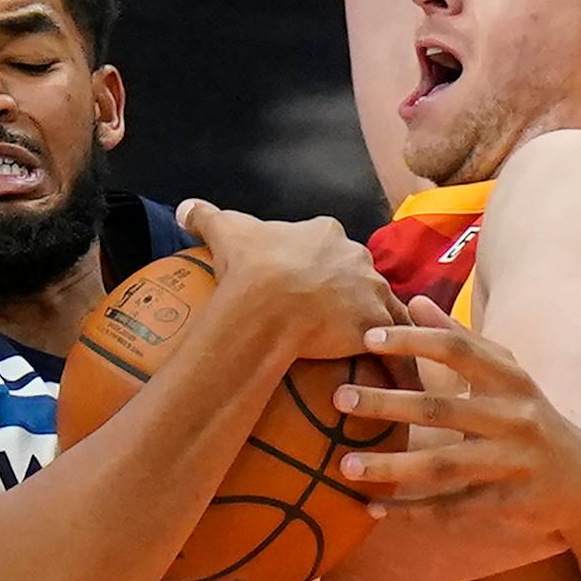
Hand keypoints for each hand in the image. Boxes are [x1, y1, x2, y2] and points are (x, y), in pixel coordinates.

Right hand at [176, 199, 401, 359]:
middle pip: (360, 274)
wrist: (266, 305)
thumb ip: (205, 216)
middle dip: (353, 290)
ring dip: (378, 321)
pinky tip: (392, 372)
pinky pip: (395, 344)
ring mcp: (372, 290)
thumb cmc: (248, 268)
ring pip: (383, 305)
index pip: (331, 244)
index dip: (321, 261)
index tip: (309, 279)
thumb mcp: (224, 232)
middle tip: (334, 315)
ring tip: (368, 343)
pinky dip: (396, 356)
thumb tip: (183, 207)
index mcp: (325, 234)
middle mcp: (356, 257)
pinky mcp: (378, 325)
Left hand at [332, 298, 580, 539]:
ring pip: (444, 465)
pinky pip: (452, 509)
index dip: (413, 341)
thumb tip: (415, 300)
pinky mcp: (509, 504)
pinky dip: (412, 512)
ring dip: (391, 466)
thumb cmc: (531, 420)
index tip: (368, 337)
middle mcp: (516, 418)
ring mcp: (515, 464)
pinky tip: (373, 508)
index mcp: (512, 380)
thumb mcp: (507, 377)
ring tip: (345, 466)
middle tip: (339, 397)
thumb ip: (462, 340)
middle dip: (387, 403)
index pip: (459, 350)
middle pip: (442, 409)